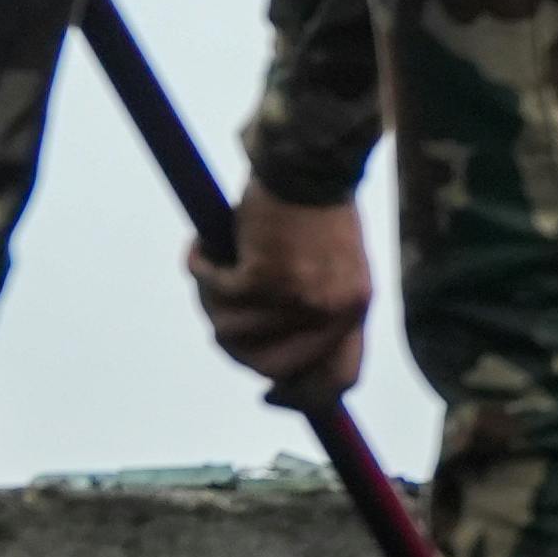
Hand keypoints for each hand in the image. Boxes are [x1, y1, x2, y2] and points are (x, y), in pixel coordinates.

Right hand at [191, 191, 374, 402]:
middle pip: (272, 367)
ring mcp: (299, 298)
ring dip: (211, 298)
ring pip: (231, 331)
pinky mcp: (263, 277)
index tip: (269, 395)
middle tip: (218, 311)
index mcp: (357, 308)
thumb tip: (274, 356)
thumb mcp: (337, 265)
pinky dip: (201, 268)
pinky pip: (215, 293)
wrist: (308, 159)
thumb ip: (319, 310)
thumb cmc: (317, 203)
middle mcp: (333, 312)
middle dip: (236, 346)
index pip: (339, 379)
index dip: (302, 397)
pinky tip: (202, 246)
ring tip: (212, 262)